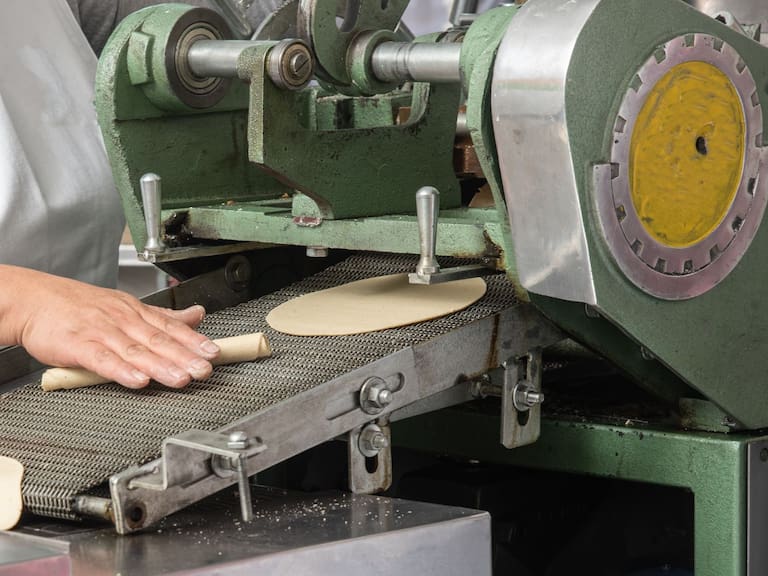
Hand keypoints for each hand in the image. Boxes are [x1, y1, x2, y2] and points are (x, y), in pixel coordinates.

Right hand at [0, 266, 220, 388]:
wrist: (34, 300)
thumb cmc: (79, 306)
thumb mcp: (125, 306)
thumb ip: (163, 316)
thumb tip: (197, 315)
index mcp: (135, 312)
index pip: (170, 327)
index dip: (194, 340)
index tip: (213, 352)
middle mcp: (122, 320)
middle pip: (158, 340)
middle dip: (185, 356)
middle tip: (205, 369)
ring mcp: (100, 332)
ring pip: (136, 351)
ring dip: (161, 366)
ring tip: (181, 378)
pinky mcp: (77, 346)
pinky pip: (103, 360)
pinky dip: (121, 371)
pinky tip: (138, 380)